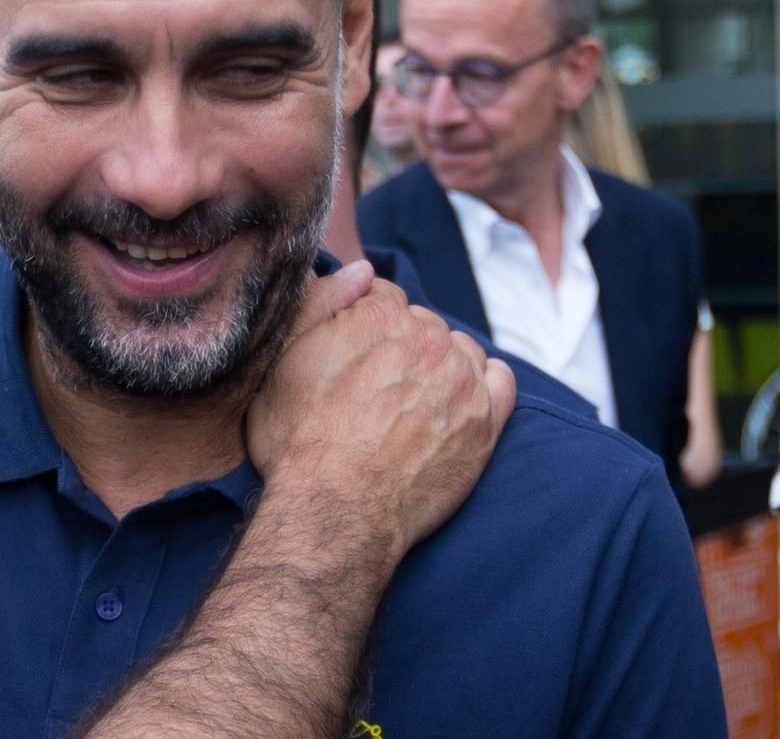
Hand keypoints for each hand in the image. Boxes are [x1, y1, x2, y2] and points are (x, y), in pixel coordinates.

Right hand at [247, 263, 514, 562]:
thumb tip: (362, 271)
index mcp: (378, 314)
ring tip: (411, 402)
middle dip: (402, 346)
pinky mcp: (486, 420)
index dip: (363, 325)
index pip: (382, 296)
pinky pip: (499, 380)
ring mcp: (462, 378)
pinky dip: (482, 384)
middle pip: (422, 324)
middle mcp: (427, 337)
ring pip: (460, 349)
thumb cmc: (297, 439)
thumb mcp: (280, 362)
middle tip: (375, 387)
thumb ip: (320, 303)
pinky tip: (455, 404)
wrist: (336, 508)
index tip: (351, 355)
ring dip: (441, 365)